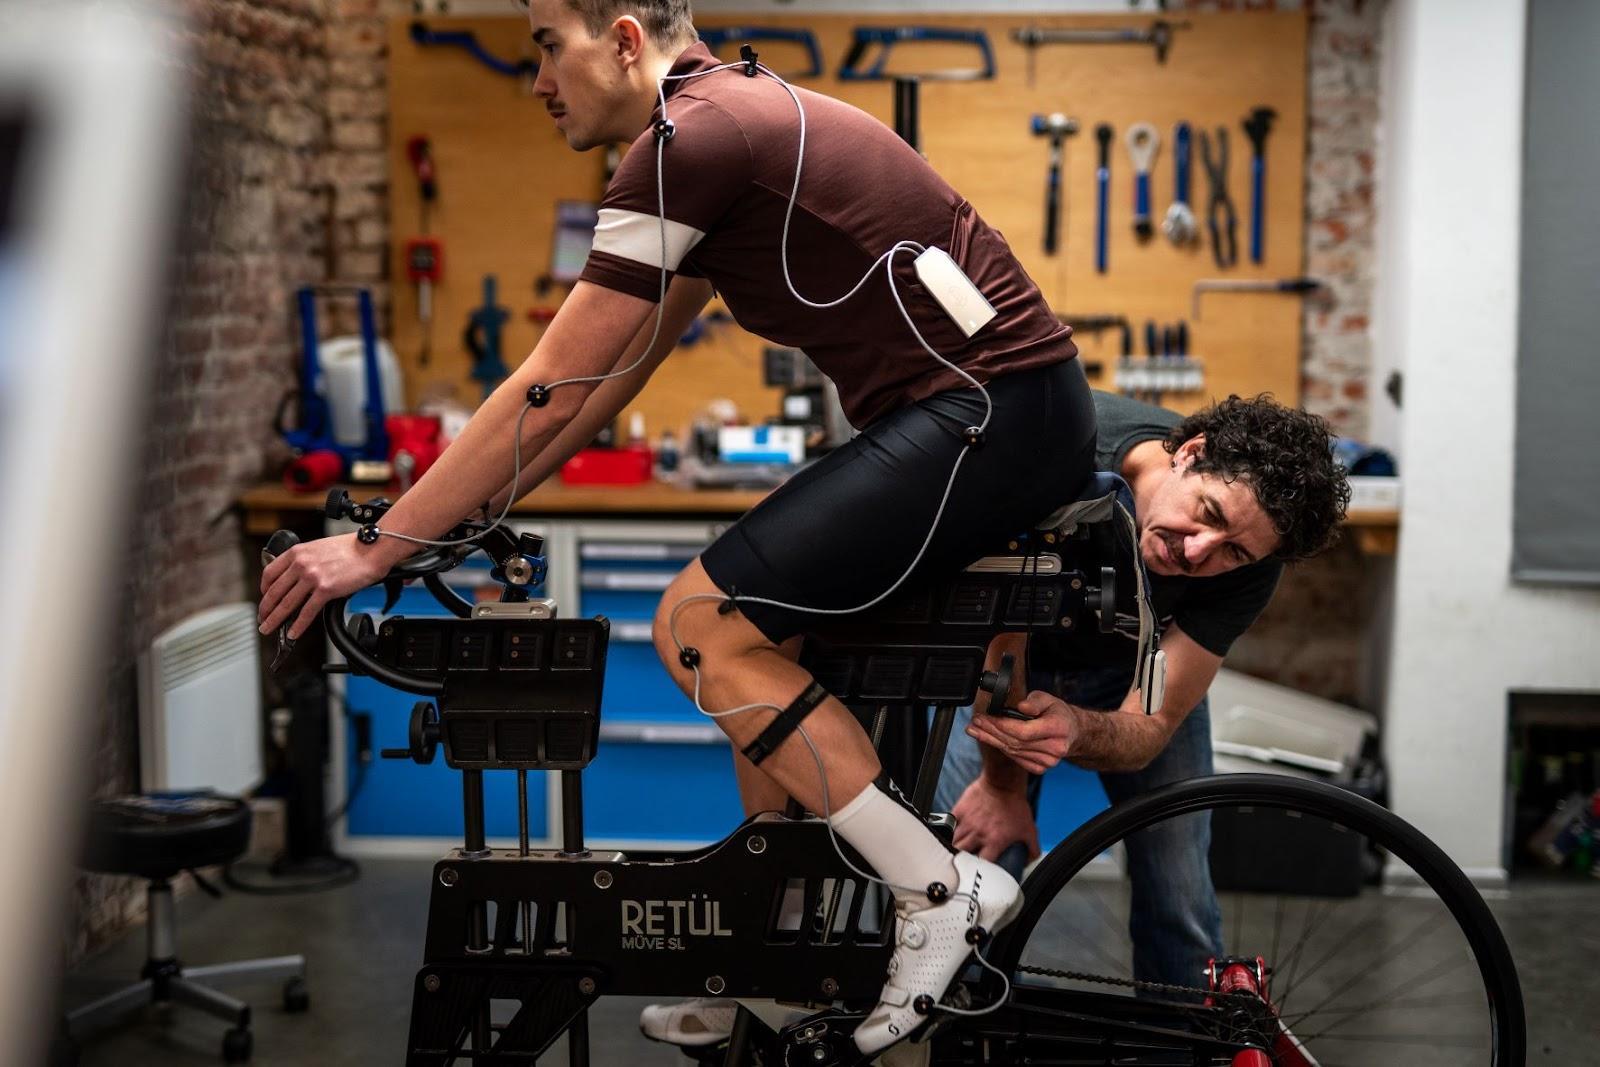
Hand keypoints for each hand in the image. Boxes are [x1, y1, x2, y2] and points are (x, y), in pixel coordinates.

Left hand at [258, 532, 388, 640]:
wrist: (371, 550)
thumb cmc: (351, 549)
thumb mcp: (319, 548)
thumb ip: (305, 560)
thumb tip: (298, 577)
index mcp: (297, 552)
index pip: (269, 573)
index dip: (263, 589)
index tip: (265, 598)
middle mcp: (301, 564)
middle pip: (274, 592)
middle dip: (265, 609)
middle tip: (262, 619)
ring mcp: (312, 577)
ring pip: (286, 604)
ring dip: (275, 620)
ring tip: (269, 628)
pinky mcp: (325, 590)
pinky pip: (307, 612)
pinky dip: (298, 625)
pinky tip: (294, 632)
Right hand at [951, 775, 1039, 862]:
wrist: (1003, 783)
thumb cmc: (1015, 805)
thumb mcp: (1029, 830)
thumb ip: (1032, 849)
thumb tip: (1029, 860)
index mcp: (994, 841)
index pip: (982, 864)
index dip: (980, 870)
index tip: (981, 871)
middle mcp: (978, 834)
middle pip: (962, 854)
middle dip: (962, 860)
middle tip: (964, 861)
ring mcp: (967, 822)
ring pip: (953, 841)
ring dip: (955, 846)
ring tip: (957, 849)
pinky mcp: (960, 811)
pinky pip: (949, 824)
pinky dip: (949, 830)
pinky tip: (951, 832)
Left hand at [964, 690, 1078, 774]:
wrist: (1071, 732)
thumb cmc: (1057, 713)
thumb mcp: (1048, 698)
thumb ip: (1034, 702)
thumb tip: (1021, 707)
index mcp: (1058, 728)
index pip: (1023, 731)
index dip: (1001, 726)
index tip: (984, 717)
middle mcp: (1054, 748)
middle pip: (1015, 742)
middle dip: (990, 731)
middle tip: (974, 722)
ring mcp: (1048, 761)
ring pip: (1012, 751)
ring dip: (991, 740)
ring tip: (975, 729)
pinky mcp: (1041, 768)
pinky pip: (1015, 758)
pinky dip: (1000, 748)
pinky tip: (988, 739)